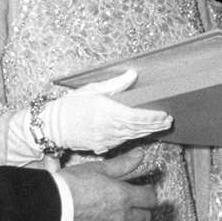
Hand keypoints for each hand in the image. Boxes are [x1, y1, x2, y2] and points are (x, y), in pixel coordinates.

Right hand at [43, 70, 170, 152]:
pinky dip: (134, 137)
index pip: (136, 116)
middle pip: (137, 128)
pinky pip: (122, 141)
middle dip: (154, 125)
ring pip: (132, 136)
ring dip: (147, 131)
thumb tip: (133, 75)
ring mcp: (105, 139)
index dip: (152, 117)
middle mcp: (108, 128)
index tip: (164, 114)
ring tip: (161, 126)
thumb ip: (115, 84)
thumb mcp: (92, 89)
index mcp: (107, 112)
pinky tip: (142, 133)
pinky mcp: (101, 145)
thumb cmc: (70, 105)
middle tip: (168, 121)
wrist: (53, 126)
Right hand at [63, 148, 158, 220]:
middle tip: (132, 200)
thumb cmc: (71, 186)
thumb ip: (122, 164)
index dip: (149, 192)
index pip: (150, 198)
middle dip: (142, 209)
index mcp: (124, 197)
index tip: (143, 188)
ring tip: (115, 211)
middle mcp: (122, 218)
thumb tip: (139, 155)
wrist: (49, 210)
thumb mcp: (98, 169)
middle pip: (145, 217)